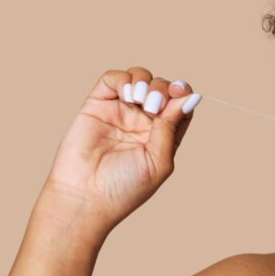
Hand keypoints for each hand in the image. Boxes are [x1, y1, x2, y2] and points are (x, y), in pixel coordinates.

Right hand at [43, 67, 202, 232]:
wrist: (85, 197)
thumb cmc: (124, 188)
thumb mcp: (159, 161)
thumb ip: (171, 128)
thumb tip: (190, 98)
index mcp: (163, 135)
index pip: (180, 104)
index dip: (182, 93)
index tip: (180, 93)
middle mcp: (143, 121)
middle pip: (163, 88)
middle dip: (164, 89)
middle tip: (153, 106)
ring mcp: (120, 111)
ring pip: (141, 78)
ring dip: (146, 82)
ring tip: (140, 100)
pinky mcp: (98, 104)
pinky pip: (114, 78)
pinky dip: (124, 78)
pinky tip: (127, 94)